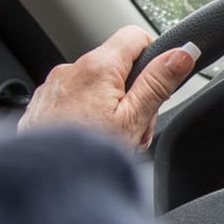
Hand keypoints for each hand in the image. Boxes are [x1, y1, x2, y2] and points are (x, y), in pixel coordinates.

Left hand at [18, 27, 199, 148]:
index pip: (135, 37)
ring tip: (110, 142)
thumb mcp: (134, 120)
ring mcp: (51, 89)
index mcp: (97, 67)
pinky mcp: (39, 107)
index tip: (155, 87)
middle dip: (131, 94)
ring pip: (94, 87)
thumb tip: (183, 53)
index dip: (152, 59)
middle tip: (134, 129)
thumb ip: (158, 83)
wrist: (41, 186)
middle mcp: (70, 70)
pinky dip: (83, 117)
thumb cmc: (86, 158)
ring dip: (108, 108)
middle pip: (116, 67)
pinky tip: (86, 142)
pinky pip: (71, 101)